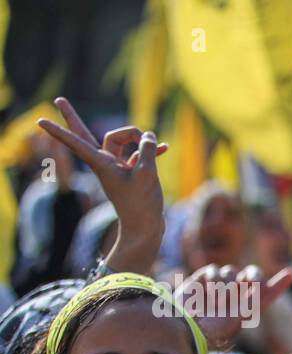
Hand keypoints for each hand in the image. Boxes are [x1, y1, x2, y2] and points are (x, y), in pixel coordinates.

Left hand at [37, 96, 170, 273]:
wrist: (145, 229)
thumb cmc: (142, 204)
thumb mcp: (147, 173)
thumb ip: (147, 149)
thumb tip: (148, 136)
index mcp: (102, 164)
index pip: (76, 142)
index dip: (59, 131)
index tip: (39, 121)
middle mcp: (105, 163)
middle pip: (86, 135)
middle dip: (72, 118)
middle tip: (58, 100)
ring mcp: (117, 168)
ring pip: (119, 142)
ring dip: (136, 138)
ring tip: (157, 144)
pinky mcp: (130, 174)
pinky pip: (136, 155)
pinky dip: (148, 151)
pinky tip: (165, 148)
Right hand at [178, 263, 291, 350]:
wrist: (187, 326)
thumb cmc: (216, 326)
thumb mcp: (241, 313)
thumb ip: (260, 296)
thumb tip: (284, 278)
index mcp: (248, 306)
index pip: (267, 292)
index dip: (278, 284)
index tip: (290, 274)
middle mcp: (236, 294)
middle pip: (251, 274)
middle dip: (253, 277)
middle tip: (248, 283)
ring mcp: (219, 286)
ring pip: (231, 271)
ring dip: (227, 285)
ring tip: (217, 303)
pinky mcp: (203, 279)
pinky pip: (214, 270)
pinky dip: (213, 280)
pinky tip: (206, 293)